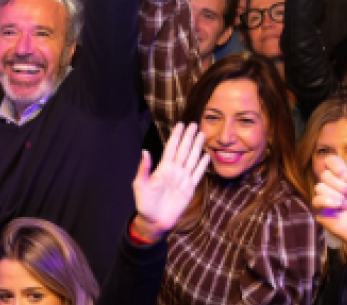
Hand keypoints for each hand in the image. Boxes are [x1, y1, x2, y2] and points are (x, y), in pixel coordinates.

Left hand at [132, 123, 209, 241]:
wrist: (155, 221)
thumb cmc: (145, 203)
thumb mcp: (140, 185)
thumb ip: (143, 168)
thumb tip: (145, 151)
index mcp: (163, 168)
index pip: (171, 148)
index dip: (176, 136)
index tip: (181, 124)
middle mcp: (174, 171)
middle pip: (184, 150)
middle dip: (189, 137)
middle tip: (195, 124)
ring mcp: (183, 179)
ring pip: (192, 159)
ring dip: (197, 147)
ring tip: (202, 135)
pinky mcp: (190, 188)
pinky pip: (198, 174)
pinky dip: (202, 165)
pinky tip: (206, 156)